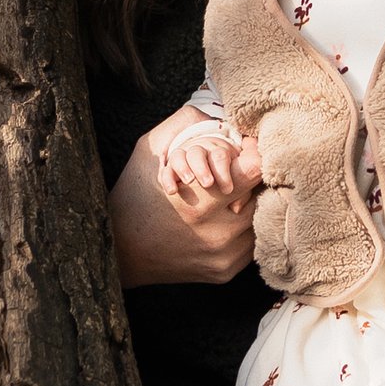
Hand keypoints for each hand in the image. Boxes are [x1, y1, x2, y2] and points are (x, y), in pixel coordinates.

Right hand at [110, 131, 258, 284]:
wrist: (120, 254)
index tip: (248, 151)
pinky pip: (252, 242)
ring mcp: (225, 256)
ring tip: (231, 196)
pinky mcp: (226, 271)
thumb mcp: (149, 151)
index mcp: (200, 200)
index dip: (255, 155)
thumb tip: (223, 114)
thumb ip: (185, 124)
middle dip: (253, 181)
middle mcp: (218, 233)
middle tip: (240, 172)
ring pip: (260, 219)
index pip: (255, 171)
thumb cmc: (134, 197)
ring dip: (251, 204)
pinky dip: (244, 228)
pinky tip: (225, 218)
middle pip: (263, 195)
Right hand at [157, 120, 265, 207]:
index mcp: (218, 154)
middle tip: (208, 184)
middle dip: (202, 168)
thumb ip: (241, 191)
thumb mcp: (238, 181)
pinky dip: (167, 179)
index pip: (219, 156)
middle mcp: (199, 153)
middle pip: (197, 153)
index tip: (228, 190)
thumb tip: (236, 207)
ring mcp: (183, 159)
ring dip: (183, 168)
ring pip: (179, 156)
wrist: (206, 170)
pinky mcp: (170, 170)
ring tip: (189, 181)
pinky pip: (165, 171)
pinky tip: (172, 191)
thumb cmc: (227, 177)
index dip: (223, 172)